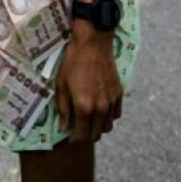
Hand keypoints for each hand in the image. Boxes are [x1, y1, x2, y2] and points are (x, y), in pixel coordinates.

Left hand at [56, 26, 122, 142]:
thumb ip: (63, 108)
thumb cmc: (73, 61)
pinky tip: (100, 110)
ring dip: (98, 127)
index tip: (70, 137)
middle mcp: (101, 108)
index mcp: (85, 107)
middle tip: (78, 128)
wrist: (93, 42)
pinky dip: (108, 117)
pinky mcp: (119, 93)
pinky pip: (116, 115)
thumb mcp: (62, 84)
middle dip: (86, 135)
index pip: (82, 134)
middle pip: (96, 134)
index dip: (75, 139)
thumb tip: (63, 127)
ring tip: (89, 120)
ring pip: (108, 126)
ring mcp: (112, 101)